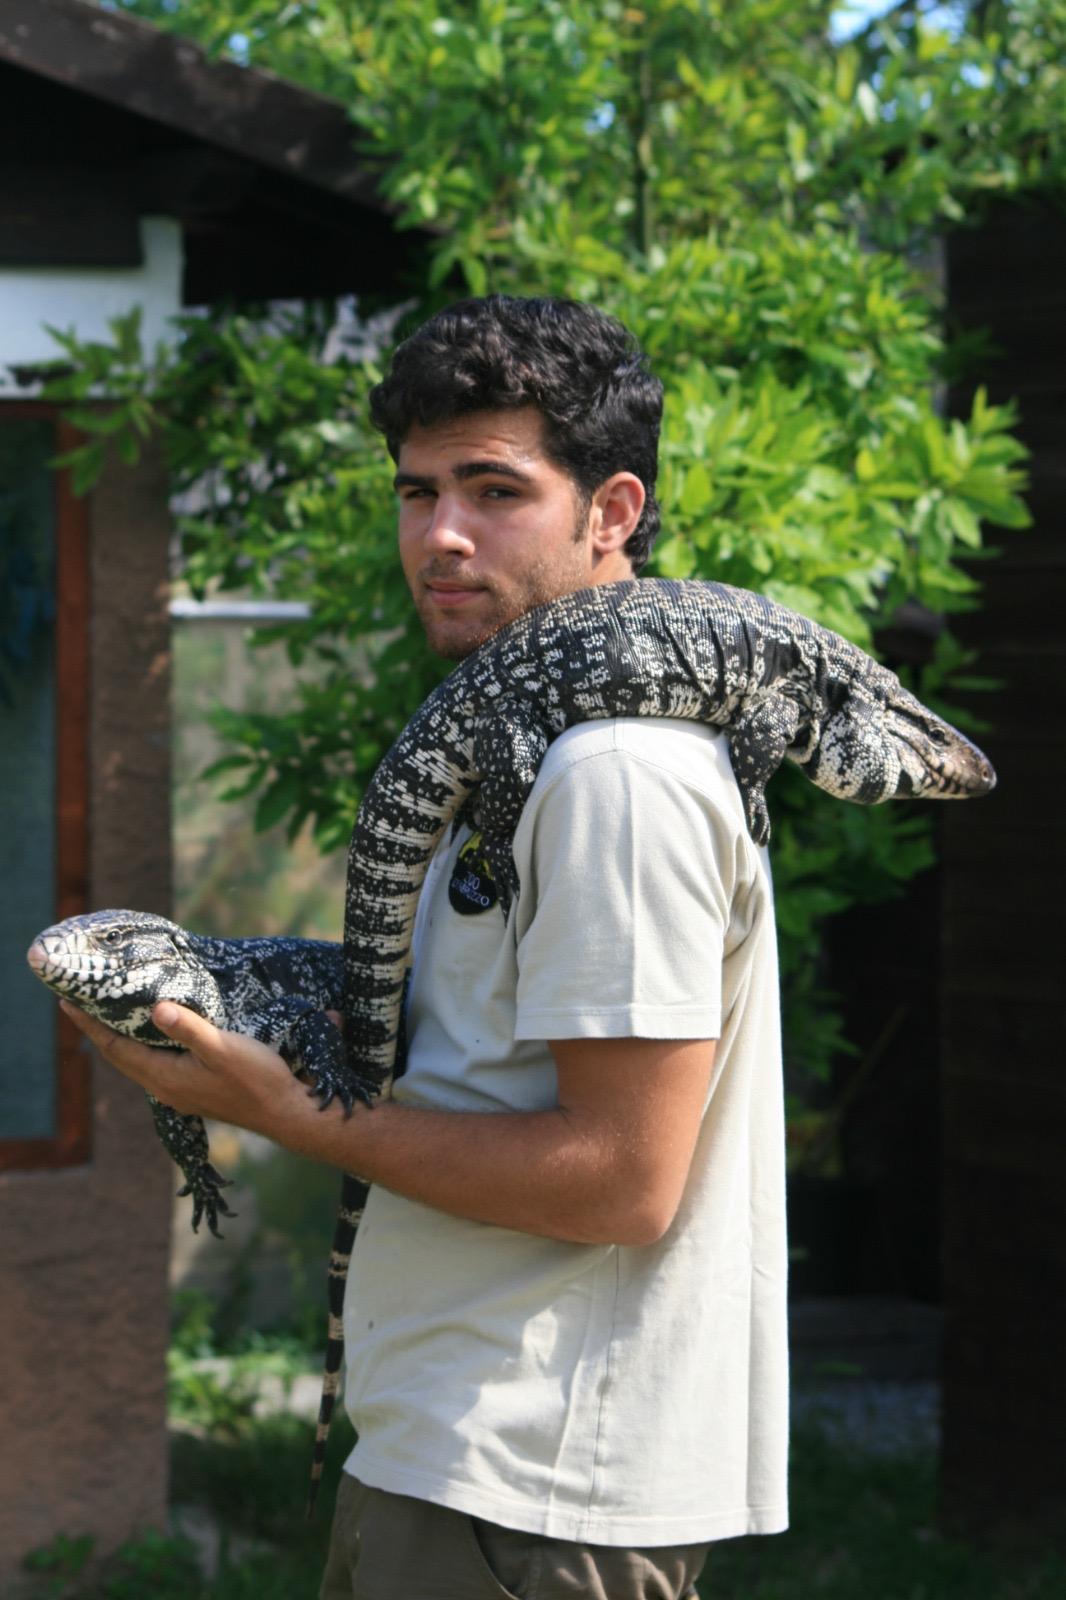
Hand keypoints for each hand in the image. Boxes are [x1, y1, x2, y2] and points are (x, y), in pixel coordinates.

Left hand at [60, 999, 298, 1131]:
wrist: (286, 1112)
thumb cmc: (257, 1079)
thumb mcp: (223, 1049)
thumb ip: (188, 1029)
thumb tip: (155, 1008)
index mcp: (165, 1078)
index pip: (115, 1048)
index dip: (90, 1025)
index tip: (66, 1002)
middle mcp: (165, 1088)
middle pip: (120, 1056)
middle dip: (98, 1029)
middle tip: (80, 1002)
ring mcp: (179, 1091)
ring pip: (137, 1061)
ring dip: (119, 1037)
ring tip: (108, 1013)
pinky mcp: (194, 1089)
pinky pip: (154, 1063)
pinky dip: (143, 1044)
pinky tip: (152, 1032)